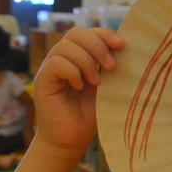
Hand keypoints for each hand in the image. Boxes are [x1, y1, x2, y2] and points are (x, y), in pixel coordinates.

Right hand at [33, 27, 124, 154]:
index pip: (89, 32)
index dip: (104, 33)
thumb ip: (112, 68)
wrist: (72, 139)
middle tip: (111, 66)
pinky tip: (79, 86)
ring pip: (66, 46)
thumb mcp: (107, 87)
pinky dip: (72, 72)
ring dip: (86, 61)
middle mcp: (63, 58)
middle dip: (97, 45)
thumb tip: (128, 50)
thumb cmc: (90, 115)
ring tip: (96, 82)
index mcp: (79, 56)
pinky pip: (56, 63)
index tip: (122, 45)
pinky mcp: (43, 80)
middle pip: (76, 32)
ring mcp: (51, 67)